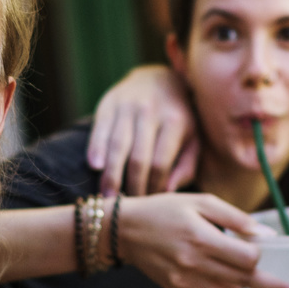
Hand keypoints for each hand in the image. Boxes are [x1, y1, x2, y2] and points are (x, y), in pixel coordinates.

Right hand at [87, 65, 198, 195]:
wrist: (160, 78)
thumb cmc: (180, 119)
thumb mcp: (193, 139)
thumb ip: (186, 167)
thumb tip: (169, 193)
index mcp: (176, 121)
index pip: (160, 164)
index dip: (152, 189)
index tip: (148, 207)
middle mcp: (151, 111)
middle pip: (137, 158)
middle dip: (131, 187)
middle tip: (126, 209)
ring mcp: (128, 105)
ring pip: (117, 145)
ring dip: (111, 175)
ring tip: (106, 198)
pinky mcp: (109, 102)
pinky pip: (100, 128)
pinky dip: (96, 148)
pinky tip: (95, 167)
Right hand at [117, 192, 288, 287]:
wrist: (124, 231)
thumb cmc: (166, 209)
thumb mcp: (201, 202)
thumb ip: (235, 218)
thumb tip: (268, 237)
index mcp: (201, 238)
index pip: (244, 257)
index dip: (258, 255)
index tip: (262, 249)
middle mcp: (194, 264)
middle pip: (244, 280)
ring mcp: (186, 281)